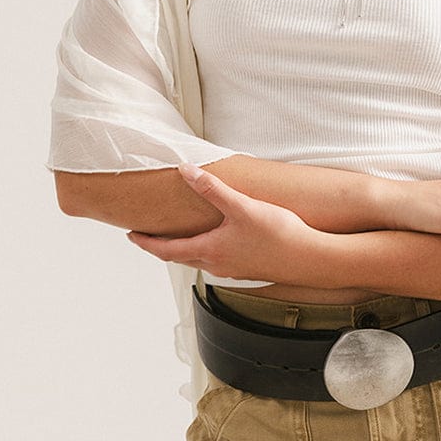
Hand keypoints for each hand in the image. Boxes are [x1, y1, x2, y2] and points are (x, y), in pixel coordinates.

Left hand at [127, 164, 321, 281]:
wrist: (309, 259)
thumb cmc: (277, 235)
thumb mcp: (241, 207)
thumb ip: (213, 189)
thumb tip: (186, 171)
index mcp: (210, 250)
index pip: (166, 250)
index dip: (146, 243)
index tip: (132, 236)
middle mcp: (217, 264)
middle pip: (180, 257)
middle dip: (162, 246)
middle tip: (150, 235)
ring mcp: (233, 269)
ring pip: (200, 260)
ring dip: (185, 249)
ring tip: (181, 235)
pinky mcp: (249, 268)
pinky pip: (219, 260)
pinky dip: (208, 250)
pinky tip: (219, 240)